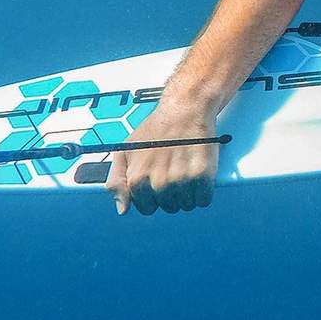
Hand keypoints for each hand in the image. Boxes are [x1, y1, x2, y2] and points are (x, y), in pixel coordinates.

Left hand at [108, 100, 219, 215]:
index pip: (147, 208)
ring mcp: (181, 180)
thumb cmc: (154, 130)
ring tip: (186, 170)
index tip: (158, 178)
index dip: (153, 195)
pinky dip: (203, 191)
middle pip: (169, 207)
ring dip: (188, 194)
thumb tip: (123, 210)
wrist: (184, 109)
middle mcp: (159, 182)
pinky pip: (204, 200)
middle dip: (171, 194)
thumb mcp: (125, 151)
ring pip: (186, 205)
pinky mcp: (202, 175)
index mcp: (138, 179)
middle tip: (174, 170)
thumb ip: (117, 181)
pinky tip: (198, 174)